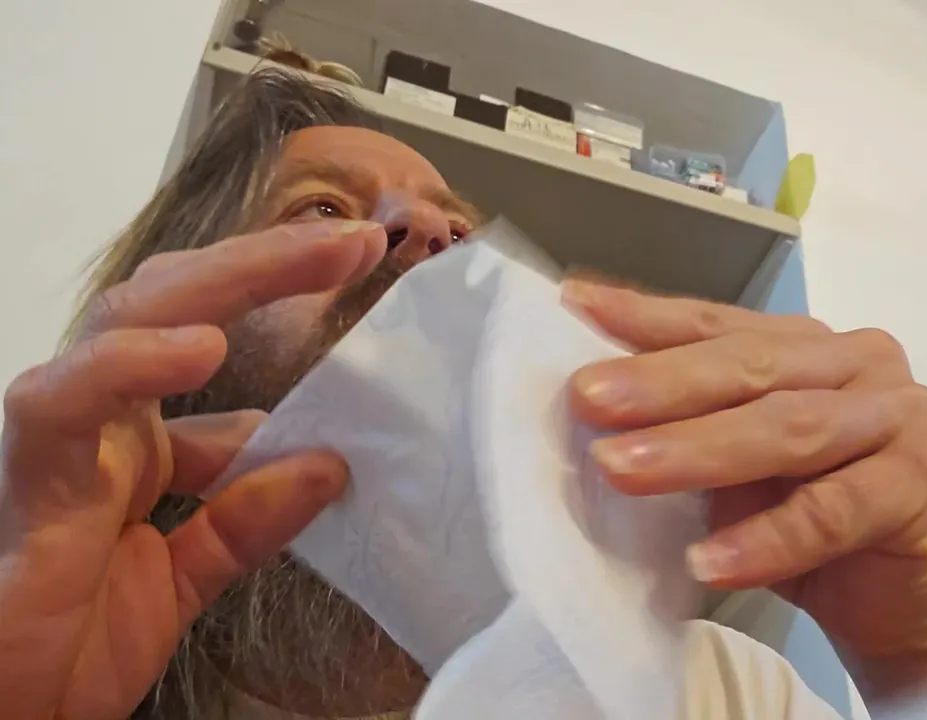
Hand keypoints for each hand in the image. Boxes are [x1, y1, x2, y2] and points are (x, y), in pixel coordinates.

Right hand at [0, 220, 385, 719]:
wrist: (2, 713)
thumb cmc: (67, 645)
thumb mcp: (188, 576)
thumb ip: (249, 521)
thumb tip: (328, 466)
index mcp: (140, 437)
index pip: (212, 332)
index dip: (283, 294)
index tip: (365, 260)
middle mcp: (103, 419)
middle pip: (182, 302)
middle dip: (272, 261)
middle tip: (358, 240)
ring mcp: (64, 436)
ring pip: (131, 320)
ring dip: (230, 282)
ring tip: (318, 258)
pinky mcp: (27, 474)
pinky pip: (64, 401)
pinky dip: (130, 366)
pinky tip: (199, 349)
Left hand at [563, 278, 926, 698]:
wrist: (904, 613)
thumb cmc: (812, 531)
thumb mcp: (740, 470)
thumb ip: (694, 426)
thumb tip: (590, 404)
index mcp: (815, 348)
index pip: (721, 324)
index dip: (649, 317)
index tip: (576, 305)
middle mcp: (865, 364)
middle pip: (752, 367)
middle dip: (662, 383)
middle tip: (586, 398)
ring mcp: (904, 417)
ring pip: (788, 428)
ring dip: (697, 451)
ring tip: (619, 470)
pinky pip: (831, 512)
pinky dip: (764, 539)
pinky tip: (706, 562)